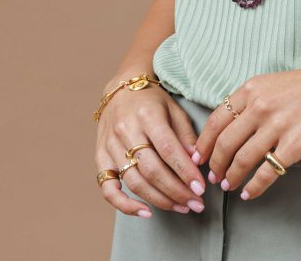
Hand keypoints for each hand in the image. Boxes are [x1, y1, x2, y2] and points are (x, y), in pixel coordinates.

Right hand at [94, 81, 208, 216]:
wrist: (121, 89)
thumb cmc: (152, 100)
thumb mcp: (174, 109)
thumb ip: (185, 135)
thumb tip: (197, 162)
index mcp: (147, 115)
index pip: (168, 149)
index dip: (185, 172)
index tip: (200, 188)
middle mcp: (126, 131)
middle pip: (152, 170)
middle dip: (176, 191)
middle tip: (196, 203)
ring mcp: (110, 146)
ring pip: (134, 181)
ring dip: (159, 200)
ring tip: (181, 207)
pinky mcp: (100, 157)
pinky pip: (108, 188)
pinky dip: (124, 205)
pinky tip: (145, 212)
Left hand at [191, 66, 300, 200]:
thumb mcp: (271, 83)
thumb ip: (250, 101)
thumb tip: (229, 127)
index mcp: (252, 89)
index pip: (216, 120)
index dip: (204, 142)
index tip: (199, 156)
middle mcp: (259, 107)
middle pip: (225, 143)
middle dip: (215, 164)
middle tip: (213, 175)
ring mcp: (276, 127)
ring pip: (241, 160)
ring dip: (231, 176)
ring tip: (229, 184)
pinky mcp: (292, 146)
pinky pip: (266, 172)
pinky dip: (254, 186)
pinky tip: (249, 192)